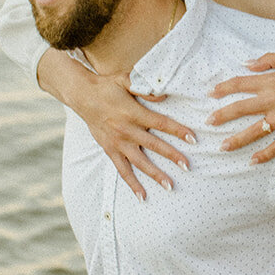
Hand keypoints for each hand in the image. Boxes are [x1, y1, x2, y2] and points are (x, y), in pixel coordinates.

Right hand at [75, 71, 195, 199]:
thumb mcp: (125, 79)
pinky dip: (132, 183)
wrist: (82, 96)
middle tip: (188, 166)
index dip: (177, 130)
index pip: (160, 123)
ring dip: (155, 174)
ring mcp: (117, 142)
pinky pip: (122, 170)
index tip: (193, 138)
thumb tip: (164, 94)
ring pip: (139, 162)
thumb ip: (144, 87)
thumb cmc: (107, 86)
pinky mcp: (110, 150)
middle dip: (172, 156)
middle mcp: (126, 130)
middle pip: (153, 145)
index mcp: (133, 112)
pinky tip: (142, 196)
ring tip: (170, 186)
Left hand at [208, 53, 274, 162]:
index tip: (210, 94)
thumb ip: (269, 59)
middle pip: (242, 108)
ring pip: (256, 130)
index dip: (223, 88)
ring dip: (238, 139)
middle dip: (222, 116)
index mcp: (273, 80)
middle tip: (208, 122)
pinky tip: (253, 161)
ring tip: (223, 147)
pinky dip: (265, 154)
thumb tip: (247, 63)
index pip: (241, 83)